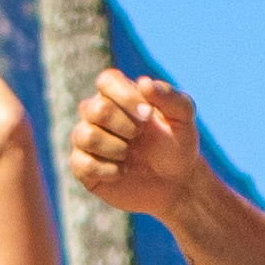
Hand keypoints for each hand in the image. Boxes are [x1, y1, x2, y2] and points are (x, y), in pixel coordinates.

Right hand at [67, 67, 211, 219]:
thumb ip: (169, 98)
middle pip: (95, 109)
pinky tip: (122, 172)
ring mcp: (87, 140)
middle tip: (140, 136)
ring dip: (116, 148)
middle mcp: (97, 114)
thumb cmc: (177, 144)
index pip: (106, 81)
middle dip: (124, 126)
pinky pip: (81, 163)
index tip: (148, 115)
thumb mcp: (183, 118)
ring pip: (85, 135)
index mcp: (119, 95)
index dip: (126, 97)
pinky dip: (108, 170)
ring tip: (129, 155)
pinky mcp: (83, 167)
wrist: (176, 183)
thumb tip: (143, 83)